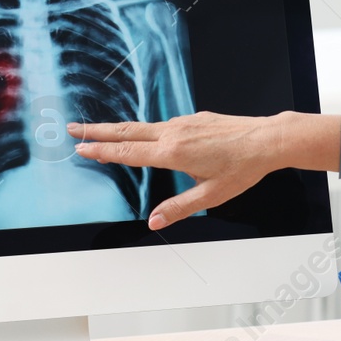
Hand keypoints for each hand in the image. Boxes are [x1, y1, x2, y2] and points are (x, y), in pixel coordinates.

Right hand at [69, 111, 340, 228]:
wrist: (267, 140)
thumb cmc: (242, 168)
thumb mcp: (210, 196)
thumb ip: (179, 208)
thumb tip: (154, 222)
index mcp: (172, 153)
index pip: (128, 153)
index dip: (102, 152)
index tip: (80, 148)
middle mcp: (173, 134)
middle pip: (126, 132)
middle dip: (97, 131)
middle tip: (72, 129)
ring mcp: (183, 123)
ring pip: (141, 125)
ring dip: (115, 127)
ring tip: (96, 129)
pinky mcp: (193, 119)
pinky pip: (159, 123)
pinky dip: (140, 127)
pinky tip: (140, 132)